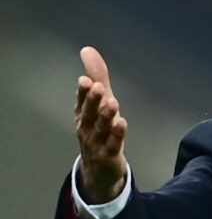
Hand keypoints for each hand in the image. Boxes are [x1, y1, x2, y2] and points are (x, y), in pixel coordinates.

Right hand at [75, 46, 127, 202]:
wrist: (98, 169)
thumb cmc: (98, 130)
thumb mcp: (98, 103)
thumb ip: (97, 77)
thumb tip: (87, 49)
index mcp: (82, 114)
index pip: (81, 101)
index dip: (83, 92)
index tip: (85, 80)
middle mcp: (86, 127)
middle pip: (88, 113)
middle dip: (92, 100)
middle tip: (98, 87)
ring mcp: (97, 142)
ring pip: (101, 128)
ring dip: (105, 115)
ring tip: (113, 102)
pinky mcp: (109, 154)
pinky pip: (113, 144)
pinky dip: (117, 134)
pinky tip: (122, 123)